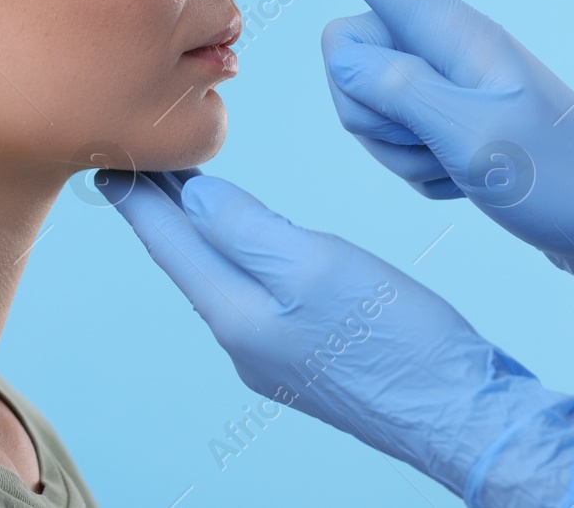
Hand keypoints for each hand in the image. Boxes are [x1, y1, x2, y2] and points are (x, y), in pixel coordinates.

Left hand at [99, 169, 573, 506]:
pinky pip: (252, 290)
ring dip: (196, 229)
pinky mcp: (306, 355)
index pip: (167, 240)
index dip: (137, 195)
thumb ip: (246, 229)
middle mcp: (241, 336)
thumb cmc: (396, 340)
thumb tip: (193, 197)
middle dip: (158, 208)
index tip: (109, 157)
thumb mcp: (315, 267)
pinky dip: (236, 253)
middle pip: (186, 257)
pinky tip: (244, 239)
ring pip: (218, 274)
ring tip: (180, 187)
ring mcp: (272, 351)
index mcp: (233, 313)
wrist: (464, 417)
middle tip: (134, 160)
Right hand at [242, 0, 573, 351]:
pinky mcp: (444, 117)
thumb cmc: (564, 182)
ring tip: (456, 165)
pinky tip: (463, 179)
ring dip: (393, 145)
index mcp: (455, 33)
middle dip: (368, 110)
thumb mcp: (479, 140)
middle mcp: (442, 46)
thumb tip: (338, 52)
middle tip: (436, 143)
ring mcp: (442, 82)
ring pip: (356, 98)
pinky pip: (384, 135)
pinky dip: (412, 166)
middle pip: (345, 51)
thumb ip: (399, 90)